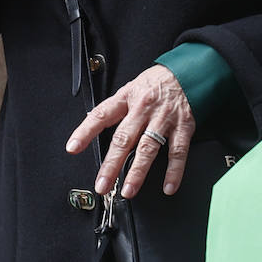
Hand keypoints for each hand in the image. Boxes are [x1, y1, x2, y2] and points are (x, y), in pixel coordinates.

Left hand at [66, 65, 194, 197]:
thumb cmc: (157, 83)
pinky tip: (168, 186)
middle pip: (124, 139)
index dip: (85, 131)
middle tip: (103, 184)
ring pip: (148, 148)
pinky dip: (174, 171)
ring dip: (138, 172)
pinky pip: (177, 152)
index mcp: (127, 98)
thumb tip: (94, 126)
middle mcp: (143, 109)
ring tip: (129, 190)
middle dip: (112, 164)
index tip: (73, 148)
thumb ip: (116, 109)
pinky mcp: (183, 126)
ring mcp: (164, 118)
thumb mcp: (131, 88)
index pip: (101, 115)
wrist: (188, 72)